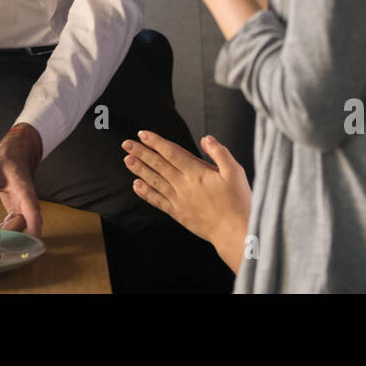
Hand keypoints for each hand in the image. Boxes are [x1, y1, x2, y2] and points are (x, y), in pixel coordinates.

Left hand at [0, 123, 42, 236]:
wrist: (14, 153)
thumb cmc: (3, 160)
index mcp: (23, 190)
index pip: (33, 212)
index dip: (34, 228)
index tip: (32, 244)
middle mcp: (26, 202)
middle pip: (25, 224)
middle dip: (12, 237)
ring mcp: (22, 207)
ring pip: (20, 227)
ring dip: (7, 235)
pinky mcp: (16, 210)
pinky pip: (14, 225)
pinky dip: (5, 231)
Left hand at [123, 130, 251, 273]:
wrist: (235, 232)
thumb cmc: (238, 202)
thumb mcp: (235, 172)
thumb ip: (220, 153)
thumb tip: (206, 139)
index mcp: (196, 172)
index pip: (171, 152)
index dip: (155, 142)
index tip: (142, 134)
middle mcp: (184, 185)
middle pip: (158, 164)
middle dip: (141, 152)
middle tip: (126, 144)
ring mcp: (179, 200)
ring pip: (155, 181)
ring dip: (140, 170)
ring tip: (127, 160)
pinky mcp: (178, 213)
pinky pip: (158, 201)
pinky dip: (146, 193)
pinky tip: (137, 186)